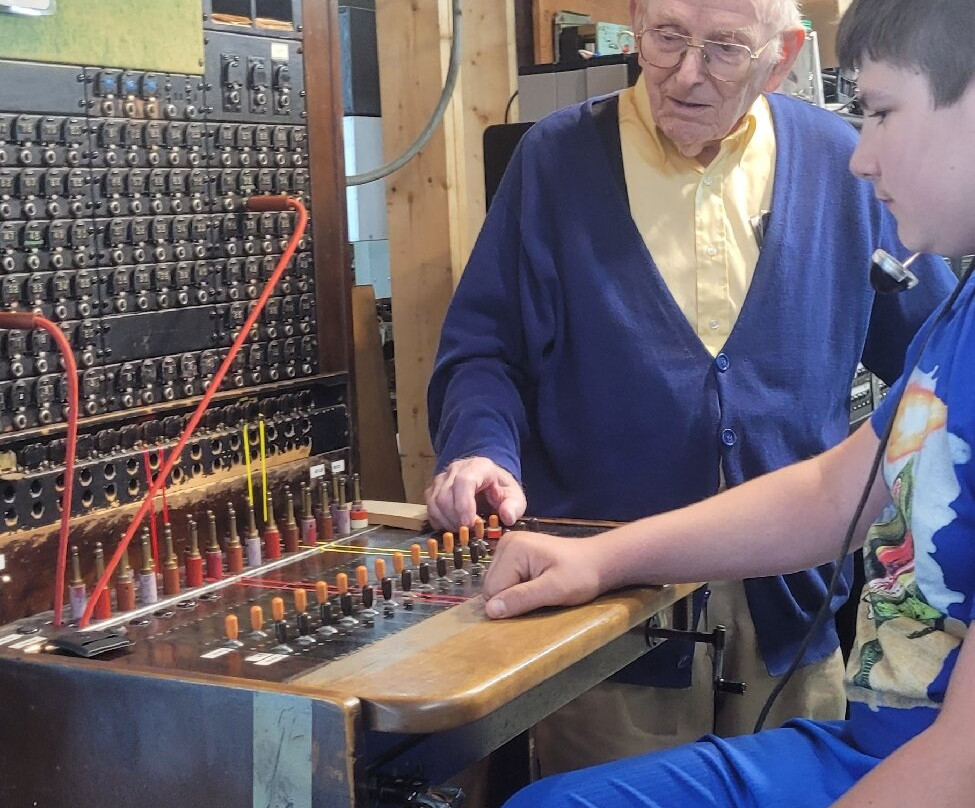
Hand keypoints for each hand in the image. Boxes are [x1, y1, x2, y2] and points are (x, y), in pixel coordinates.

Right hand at [425, 456, 526, 529]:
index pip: (464, 481)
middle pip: (446, 494)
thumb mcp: (515, 496)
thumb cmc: (501, 488)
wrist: (490, 481)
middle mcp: (456, 469)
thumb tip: (507, 517)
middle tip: (468, 532)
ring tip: (461, 531)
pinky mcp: (434, 490)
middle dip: (455, 518)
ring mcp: (442, 478)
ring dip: (446, 522)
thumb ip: (514, 506)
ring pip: (434, 502)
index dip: (464, 505)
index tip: (469, 524)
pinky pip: (430, 508)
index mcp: (479, 467)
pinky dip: (439, 522)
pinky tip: (452, 527)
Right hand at [482, 531, 603, 618]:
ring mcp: (509, 546)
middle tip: (539, 597)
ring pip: (496, 585)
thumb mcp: (555, 590)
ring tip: (539, 591)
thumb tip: (490, 610)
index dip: (511, 604)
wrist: (598, 561)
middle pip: (491, 586)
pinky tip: (535, 586)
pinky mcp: (514, 553)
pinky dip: (517, 588)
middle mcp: (506, 543)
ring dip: (514, 595)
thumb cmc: (581, 575)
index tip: (536, 602)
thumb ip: (522, 598)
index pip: (492, 589)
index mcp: (513, 548)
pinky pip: (504, 579)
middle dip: (512, 598)